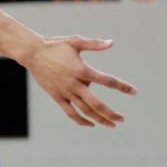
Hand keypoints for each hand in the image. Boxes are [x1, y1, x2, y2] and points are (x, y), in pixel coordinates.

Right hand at [21, 36, 135, 126]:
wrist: (32, 53)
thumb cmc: (55, 45)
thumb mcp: (75, 41)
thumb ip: (94, 44)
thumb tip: (111, 43)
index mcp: (82, 70)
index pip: (107, 81)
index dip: (122, 87)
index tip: (134, 92)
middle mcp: (75, 83)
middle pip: (97, 103)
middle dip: (111, 113)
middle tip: (122, 119)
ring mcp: (65, 91)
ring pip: (85, 110)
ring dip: (99, 119)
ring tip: (112, 124)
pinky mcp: (57, 96)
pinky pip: (70, 112)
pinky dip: (80, 120)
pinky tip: (91, 124)